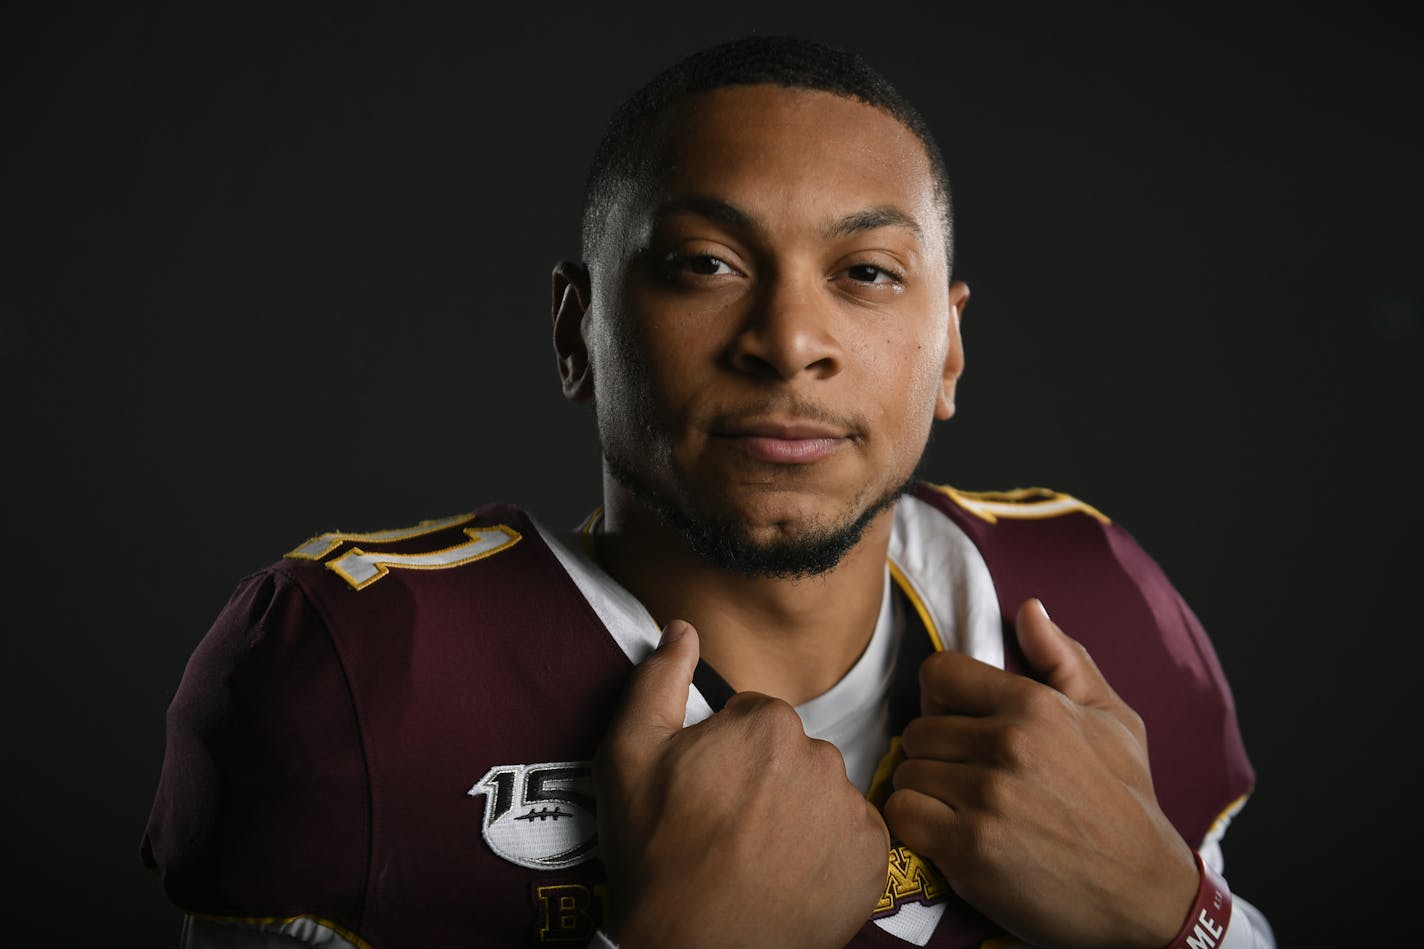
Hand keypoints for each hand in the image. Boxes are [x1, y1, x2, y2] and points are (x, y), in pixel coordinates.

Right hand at [594, 620, 890, 948]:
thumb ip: (658, 680)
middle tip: (728, 825)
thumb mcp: (628, 756)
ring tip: (757, 854)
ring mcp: (852, 813)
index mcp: (770, 724)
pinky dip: (828, 851)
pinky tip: (789, 873)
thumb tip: (683, 629)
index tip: (708, 788)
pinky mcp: (873, 861)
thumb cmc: (658, 854)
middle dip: (766, 779)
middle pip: (794, 754)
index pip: (756, 718)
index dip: (726, 751)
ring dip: (798, 814)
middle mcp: (824, 759)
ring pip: (824, 794)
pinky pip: (853, 836)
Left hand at [883, 599, 1199, 948]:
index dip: (939, 698)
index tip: (957, 723)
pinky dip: (915, 827)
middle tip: (964, 778)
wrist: (1144, 893)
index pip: (938, 673)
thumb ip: (1064, 660)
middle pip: (916, 729)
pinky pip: (902, 815)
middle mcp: (1007, 745)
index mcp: (1035, 706)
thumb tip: (1029, 609)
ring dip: (924, 792)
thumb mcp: (1113, 721)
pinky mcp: (969, 849)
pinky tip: (946, 835)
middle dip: (934, 753)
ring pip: (906, 772)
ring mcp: (986, 798)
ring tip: (960, 809)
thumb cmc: (1127, 803)